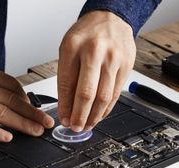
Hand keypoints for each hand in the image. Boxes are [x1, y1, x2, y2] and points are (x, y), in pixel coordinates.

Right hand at [0, 59, 53, 141]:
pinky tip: (7, 137)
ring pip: (0, 112)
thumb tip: (2, 92)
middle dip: (32, 113)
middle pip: (10, 99)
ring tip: (35, 131)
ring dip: (21, 124)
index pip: (10, 84)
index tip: (33, 107)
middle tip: (45, 122)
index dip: (26, 97)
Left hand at [57, 11, 135, 131]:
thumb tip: (66, 108)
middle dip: (79, 116)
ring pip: (104, 97)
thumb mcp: (67, 50)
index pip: (67, 85)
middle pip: (87, 93)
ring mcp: (113, 58)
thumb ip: (66, 77)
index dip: (65, 107)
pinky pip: (116, 94)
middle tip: (74, 127)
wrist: (110, 18)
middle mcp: (94, 52)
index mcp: (73, 47)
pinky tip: (99, 115)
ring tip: (86, 125)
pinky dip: (106, 109)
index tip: (63, 119)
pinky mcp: (126, 65)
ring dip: (94, 116)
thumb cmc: (85, 35)